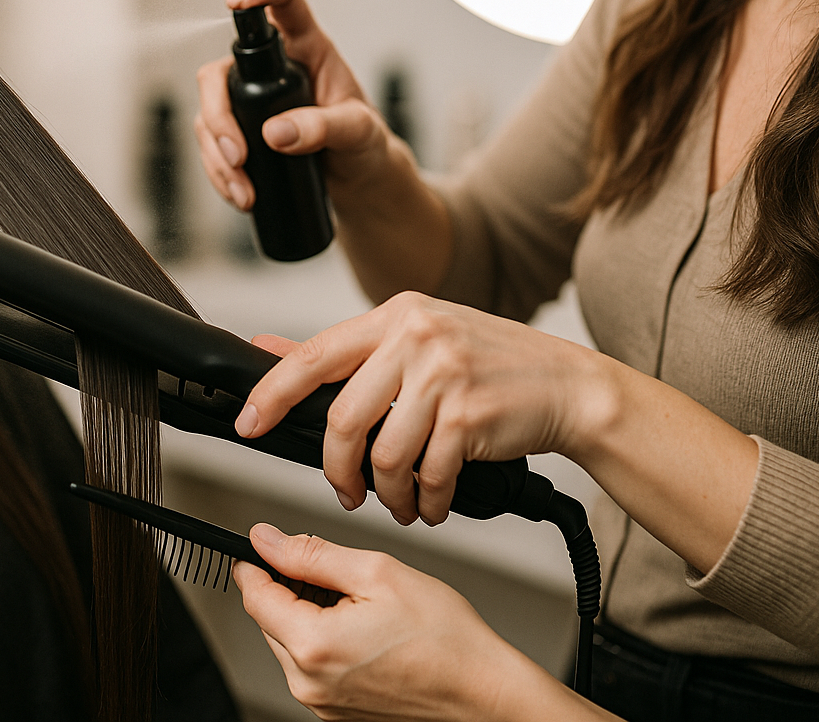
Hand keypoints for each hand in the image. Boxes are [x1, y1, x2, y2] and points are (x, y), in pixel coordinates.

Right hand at [194, 0, 390, 210]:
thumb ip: (325, 128)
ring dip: (216, 156)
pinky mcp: (240, 131)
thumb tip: (276, 133)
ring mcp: (252, 101)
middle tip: (238, 157)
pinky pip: (211, 146)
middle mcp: (274, 69)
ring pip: (208, 115)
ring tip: (243, 191)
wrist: (360, 181)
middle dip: (218, 118)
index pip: (285, 4)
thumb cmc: (367, 146)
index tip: (238, 1)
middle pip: (220, 73)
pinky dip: (218, 173)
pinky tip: (238, 193)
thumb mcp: (359, 134)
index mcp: (309, 49)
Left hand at [234, 524, 583, 721]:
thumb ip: (312, 554)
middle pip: (270, 620)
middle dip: (290, 588)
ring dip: (309, 616)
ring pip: (291, 643)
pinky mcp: (338, 713)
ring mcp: (323, 705)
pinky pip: (314, 667)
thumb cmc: (446, 640)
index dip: (256, 563)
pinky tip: (363, 631)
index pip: (254, 595)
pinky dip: (327, 643)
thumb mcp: (377, 572)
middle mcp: (309, 684)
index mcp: (313, 647)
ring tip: (358, 604)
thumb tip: (267, 540)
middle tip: (332, 572)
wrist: (486, 694)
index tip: (262, 546)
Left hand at [236, 293, 611, 524]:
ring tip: (397, 503)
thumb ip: (347, 352)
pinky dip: (425, 501)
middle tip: (345, 491)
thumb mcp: (415, 339)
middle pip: (343, 418)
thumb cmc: (488, 363)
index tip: (249, 423)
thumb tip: (269, 350)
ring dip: (386, 494)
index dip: (272, 394)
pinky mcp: (470, 415)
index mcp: (394, 315)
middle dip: (336, 469)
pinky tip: (431, 503)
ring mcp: (444, 374)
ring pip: (384, 455)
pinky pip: (427, 475)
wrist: (569, 383)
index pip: (314, 356)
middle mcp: (416, 336)